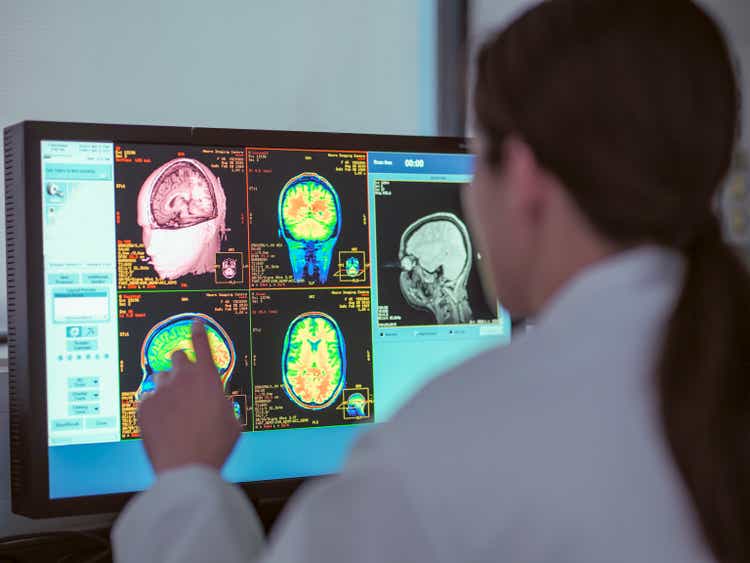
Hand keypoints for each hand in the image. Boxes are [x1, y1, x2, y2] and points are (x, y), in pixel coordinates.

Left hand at [137, 320, 240, 473]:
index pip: (202, 344)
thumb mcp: (232, 423)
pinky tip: (162, 425)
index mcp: (208, 379)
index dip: (199, 331)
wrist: (186, 468)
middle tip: (184, 382)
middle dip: (182, 365)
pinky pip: (148, 400)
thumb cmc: (215, 447)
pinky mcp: (144, 407)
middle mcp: (183, 379)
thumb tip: (217, 405)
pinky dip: (154, 408)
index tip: (195, 322)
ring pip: (161, 378)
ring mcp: (161, 391)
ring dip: (167, 387)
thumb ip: (223, 405)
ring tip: (174, 410)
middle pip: (178, 356)